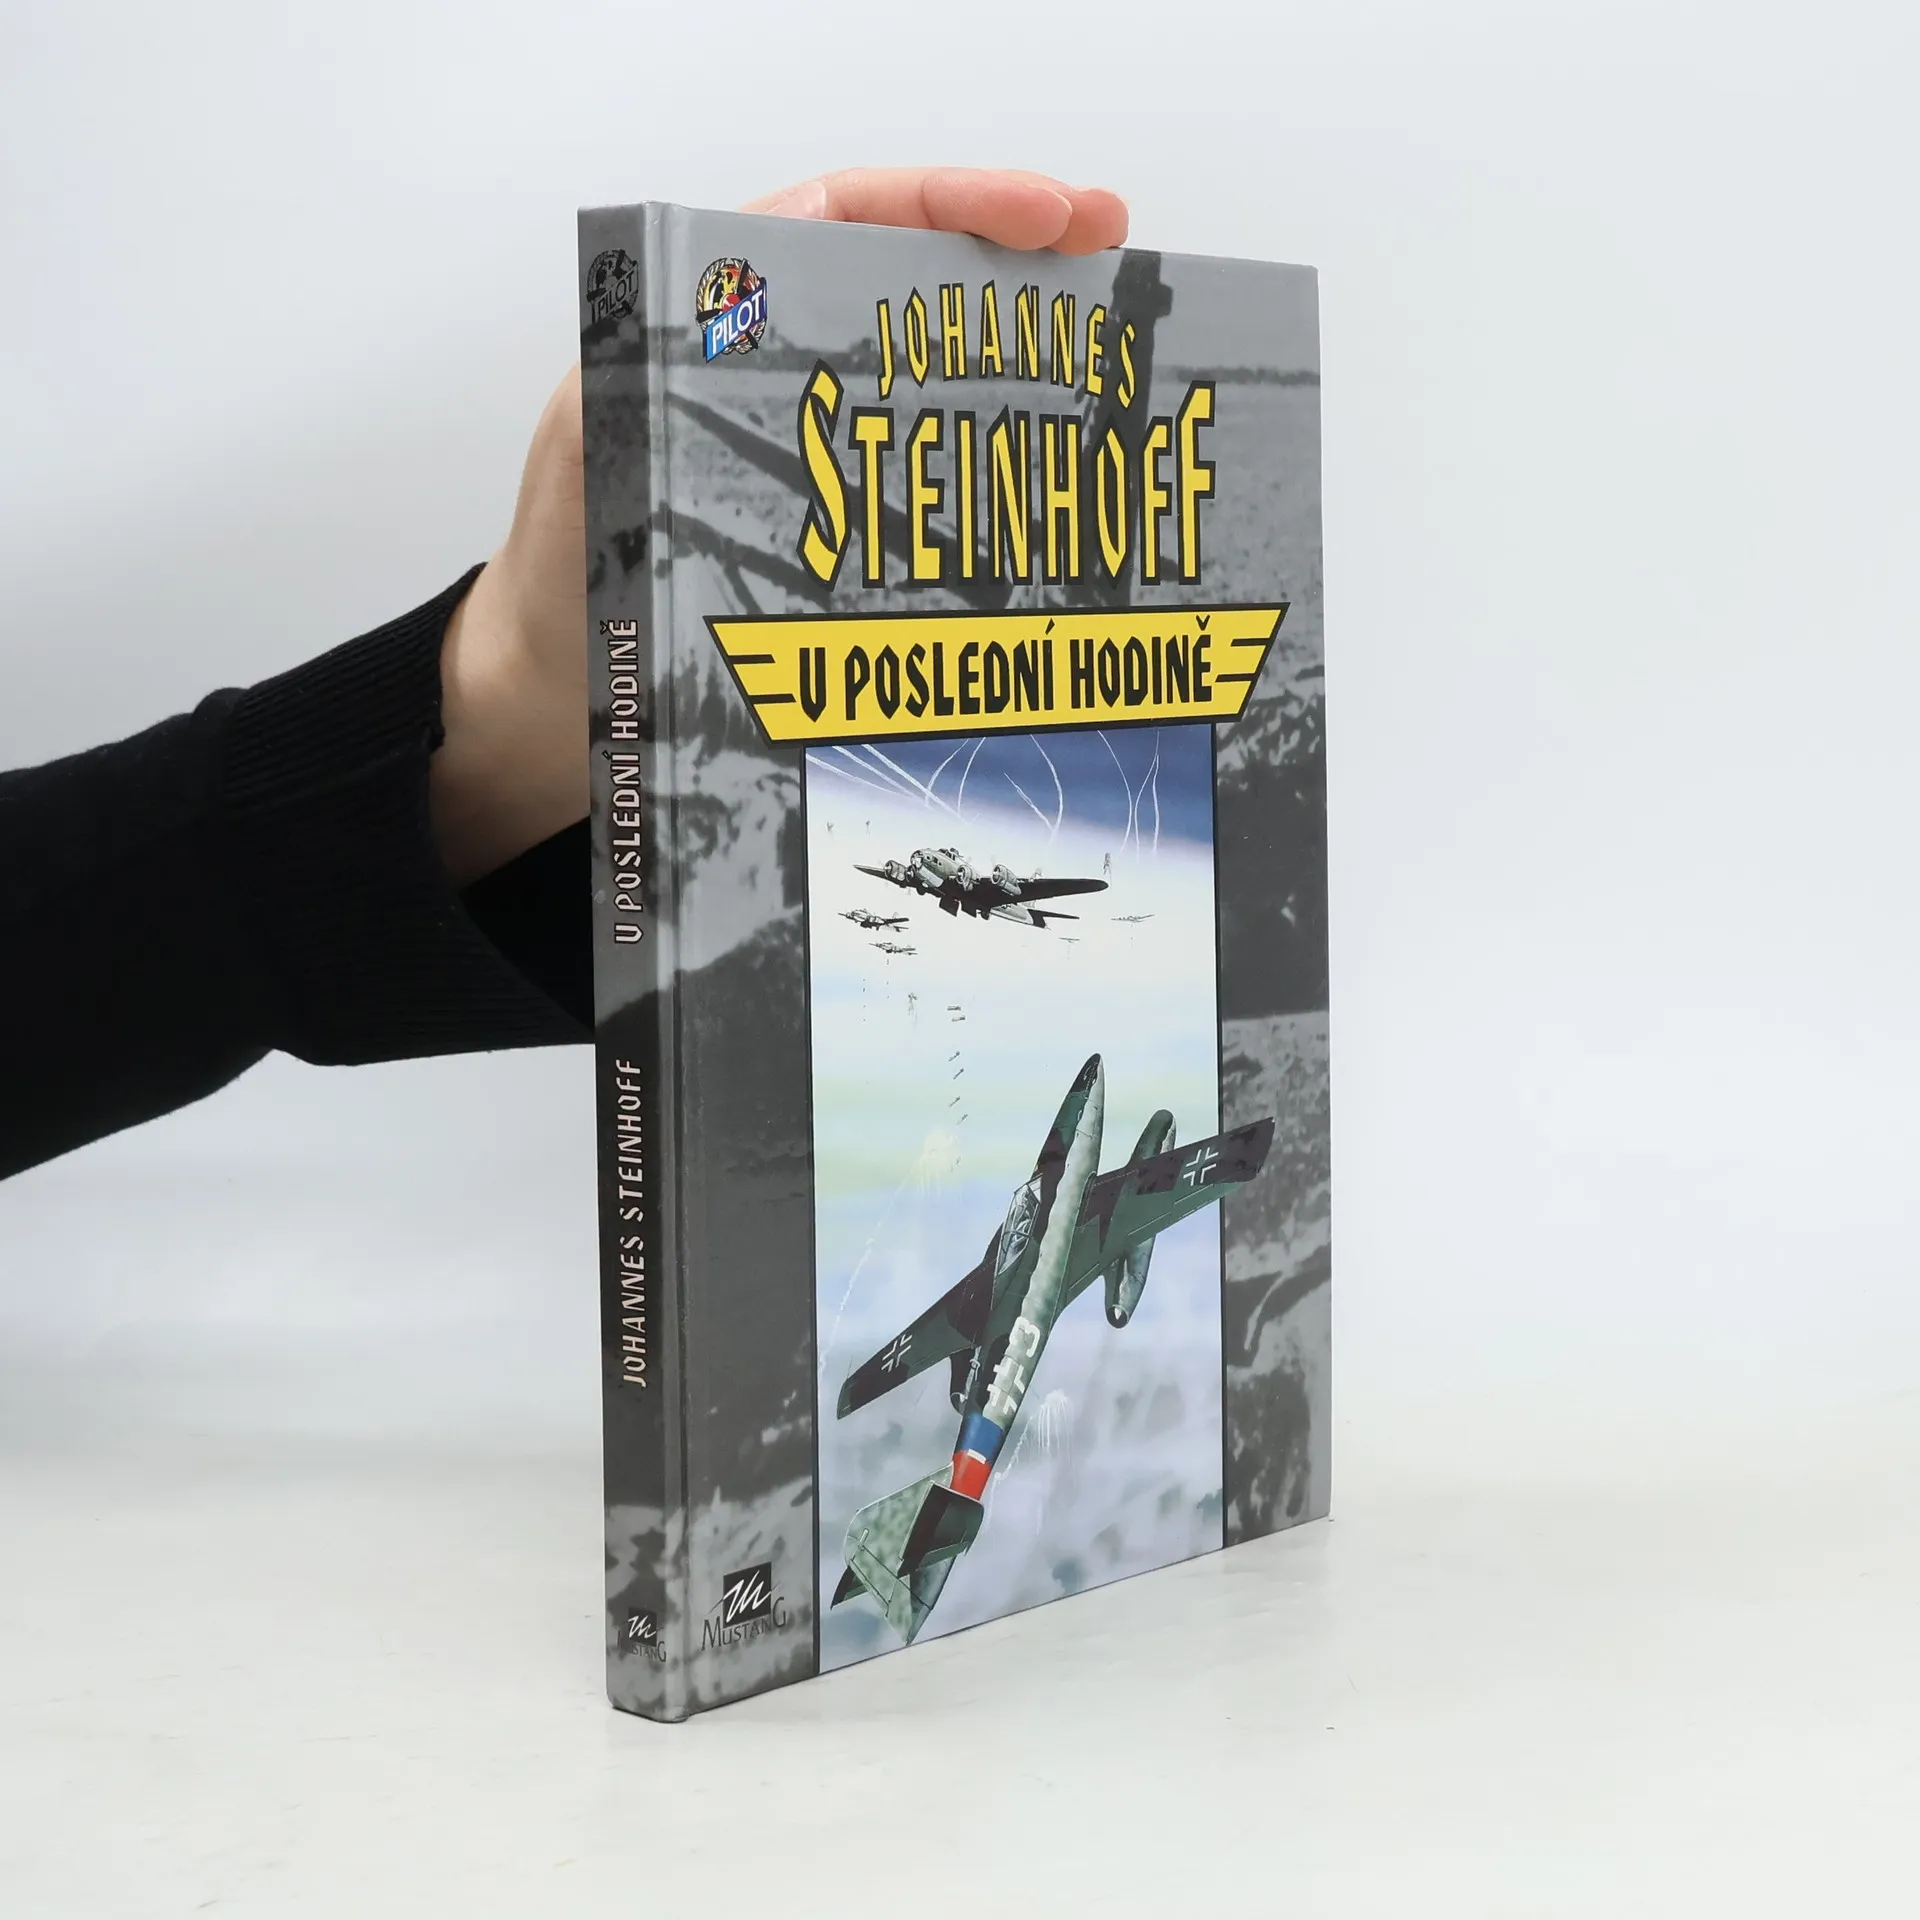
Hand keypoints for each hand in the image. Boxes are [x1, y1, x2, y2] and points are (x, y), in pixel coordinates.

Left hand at [428, 170, 1129, 886]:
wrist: (551, 708)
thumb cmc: (556, 597)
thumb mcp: (586, 479)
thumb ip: (635, 398)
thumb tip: (711, 337)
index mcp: (707, 331)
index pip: (841, 219)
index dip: (949, 202)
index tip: (1043, 215)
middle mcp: (766, 376)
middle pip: (905, 277)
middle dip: (1010, 253)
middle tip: (1108, 246)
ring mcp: (807, 454)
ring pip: (926, 371)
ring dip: (1015, 352)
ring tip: (1103, 342)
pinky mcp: (830, 530)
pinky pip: (922, 477)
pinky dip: (990, 468)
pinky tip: (1049, 477)